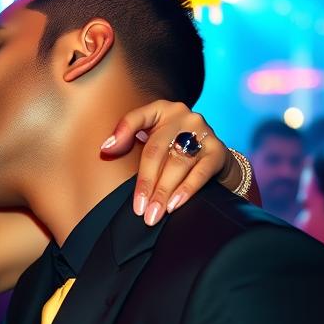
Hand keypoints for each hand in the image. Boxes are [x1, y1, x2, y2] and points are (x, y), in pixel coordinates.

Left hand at [101, 100, 231, 224]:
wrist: (213, 157)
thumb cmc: (172, 150)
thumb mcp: (151, 140)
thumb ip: (130, 142)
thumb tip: (106, 149)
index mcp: (161, 110)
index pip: (137, 118)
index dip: (121, 134)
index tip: (106, 151)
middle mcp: (182, 116)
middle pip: (156, 151)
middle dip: (146, 182)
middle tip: (139, 208)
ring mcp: (202, 131)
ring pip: (177, 164)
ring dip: (164, 192)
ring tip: (154, 213)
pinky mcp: (217, 150)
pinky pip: (200, 172)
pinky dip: (186, 190)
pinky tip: (174, 205)